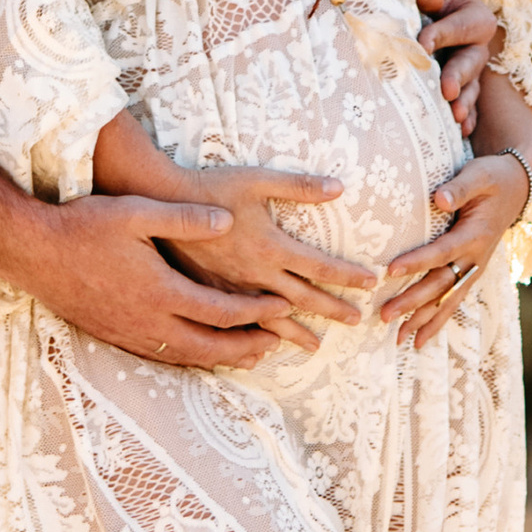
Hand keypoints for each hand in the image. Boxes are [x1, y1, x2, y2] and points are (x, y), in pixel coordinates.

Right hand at [30, 191, 301, 369]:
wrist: (33, 253)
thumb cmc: (84, 226)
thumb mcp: (137, 212)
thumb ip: (185, 218)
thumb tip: (228, 220)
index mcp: (162, 292)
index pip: (222, 311)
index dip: (257, 311)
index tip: (283, 305)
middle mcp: (149, 322)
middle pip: (211, 346)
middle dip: (248, 345)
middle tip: (278, 342)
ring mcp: (130, 334)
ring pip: (188, 358)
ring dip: (223, 357)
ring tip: (249, 354)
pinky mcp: (114, 336)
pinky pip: (163, 357)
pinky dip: (191, 359)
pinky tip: (198, 352)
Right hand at [160, 167, 377, 350]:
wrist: (160, 202)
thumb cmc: (210, 186)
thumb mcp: (257, 180)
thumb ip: (299, 186)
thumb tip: (339, 187)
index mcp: (270, 247)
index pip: (320, 267)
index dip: (348, 275)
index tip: (371, 282)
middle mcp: (255, 275)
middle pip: (303, 300)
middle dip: (333, 309)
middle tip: (357, 320)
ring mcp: (231, 289)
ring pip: (272, 322)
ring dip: (297, 334)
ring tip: (316, 347)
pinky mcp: (209, 294)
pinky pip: (239, 327)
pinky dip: (256, 341)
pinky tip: (259, 351)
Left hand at [376, 147, 531, 347]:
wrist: (515, 188)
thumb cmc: (492, 178)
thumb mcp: (479, 175)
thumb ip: (460, 188)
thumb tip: (439, 198)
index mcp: (475, 234)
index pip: (442, 251)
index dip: (417, 261)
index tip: (390, 270)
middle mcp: (476, 258)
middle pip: (441, 284)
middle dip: (413, 302)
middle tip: (384, 315)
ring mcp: (474, 269)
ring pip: (447, 300)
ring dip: (423, 320)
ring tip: (398, 340)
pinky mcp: (470, 273)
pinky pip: (452, 301)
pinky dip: (436, 320)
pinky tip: (419, 338)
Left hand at [409, 0, 498, 137]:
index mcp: (475, 16)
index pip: (460, 26)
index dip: (442, 34)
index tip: (421, 45)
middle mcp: (477, 45)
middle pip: (471, 62)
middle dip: (458, 77)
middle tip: (446, 91)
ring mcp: (470, 68)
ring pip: (471, 86)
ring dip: (464, 102)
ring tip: (454, 116)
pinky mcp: (460, 85)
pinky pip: (467, 103)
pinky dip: (466, 116)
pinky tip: (461, 131)